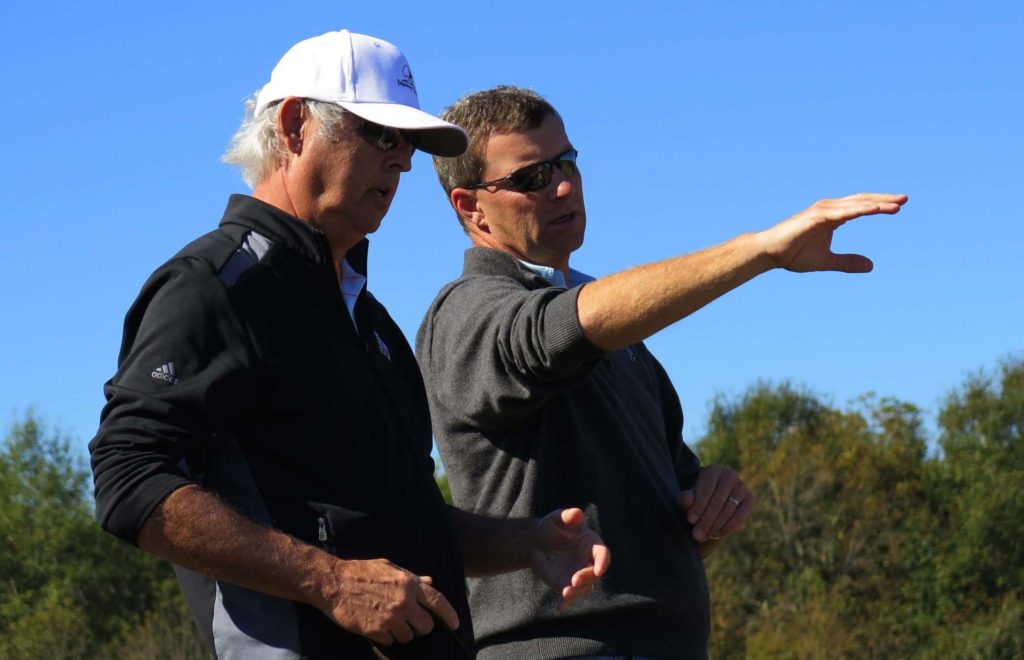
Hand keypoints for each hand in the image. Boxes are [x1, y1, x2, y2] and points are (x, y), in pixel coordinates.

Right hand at [315, 557, 458, 646]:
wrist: (334, 583)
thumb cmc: (362, 572)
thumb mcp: (390, 568)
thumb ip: (412, 577)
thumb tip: (430, 582)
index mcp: (408, 584)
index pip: (438, 602)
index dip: (449, 614)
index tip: (455, 624)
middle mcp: (403, 602)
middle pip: (426, 626)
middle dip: (420, 625)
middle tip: (410, 619)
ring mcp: (390, 618)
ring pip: (409, 637)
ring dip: (402, 631)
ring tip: (389, 619)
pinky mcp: (376, 631)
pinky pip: (390, 641)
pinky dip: (386, 636)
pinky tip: (377, 624)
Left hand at [526, 508, 610, 607]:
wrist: (535, 542)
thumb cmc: (550, 527)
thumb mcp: (557, 519)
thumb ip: (567, 516)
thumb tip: (577, 512)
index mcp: (591, 544)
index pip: (603, 555)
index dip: (602, 562)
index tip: (598, 569)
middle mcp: (588, 562)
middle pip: (594, 574)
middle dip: (587, 578)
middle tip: (574, 580)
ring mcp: (578, 575)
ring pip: (585, 587)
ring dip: (577, 592)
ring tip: (565, 593)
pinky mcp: (566, 585)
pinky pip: (570, 596)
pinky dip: (566, 602)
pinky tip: (559, 606)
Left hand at [679, 465, 753, 550]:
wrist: (713, 508)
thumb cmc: (697, 502)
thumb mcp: (687, 501)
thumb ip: (685, 499)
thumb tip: (687, 499)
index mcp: (713, 470)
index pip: (706, 488)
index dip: (698, 505)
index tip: (690, 520)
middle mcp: (729, 475)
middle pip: (717, 500)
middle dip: (706, 520)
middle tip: (696, 535)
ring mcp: (742, 486)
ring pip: (728, 510)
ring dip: (715, 525)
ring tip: (704, 536)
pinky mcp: (750, 500)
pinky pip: (740, 516)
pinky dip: (728, 527)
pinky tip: (717, 534)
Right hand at [758, 193, 907, 272]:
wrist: (769, 253)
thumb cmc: (793, 254)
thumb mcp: (827, 261)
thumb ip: (847, 262)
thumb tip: (872, 266)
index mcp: (832, 216)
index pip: (861, 206)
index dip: (879, 205)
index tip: (899, 206)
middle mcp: (828, 209)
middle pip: (862, 200)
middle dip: (883, 200)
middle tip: (904, 199)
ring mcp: (822, 211)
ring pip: (855, 204)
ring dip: (876, 204)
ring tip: (895, 205)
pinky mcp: (816, 217)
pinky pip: (842, 212)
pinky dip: (858, 210)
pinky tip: (873, 209)